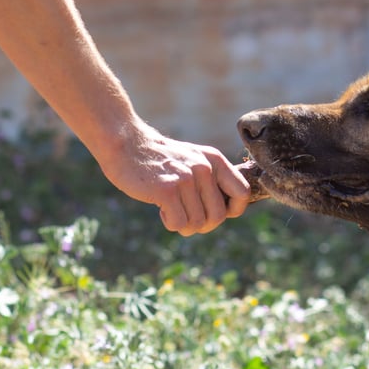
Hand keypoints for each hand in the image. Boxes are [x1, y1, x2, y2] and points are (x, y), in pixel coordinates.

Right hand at [96, 119, 250, 235]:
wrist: (126, 143)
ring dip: (184, 225)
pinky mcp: (167, 190)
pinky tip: (161, 209)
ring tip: (171, 209)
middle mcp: (204, 168)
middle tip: (186, 216)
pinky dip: (170, 223)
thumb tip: (225, 213)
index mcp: (215, 160)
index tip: (215, 212)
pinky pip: (179, 224)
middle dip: (202, 225)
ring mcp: (186, 179)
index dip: (233, 210)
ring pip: (198, 224)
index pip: (242, 193)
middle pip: (218, 216)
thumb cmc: (159, 159)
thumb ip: (211, 180)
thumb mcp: (193, 159)